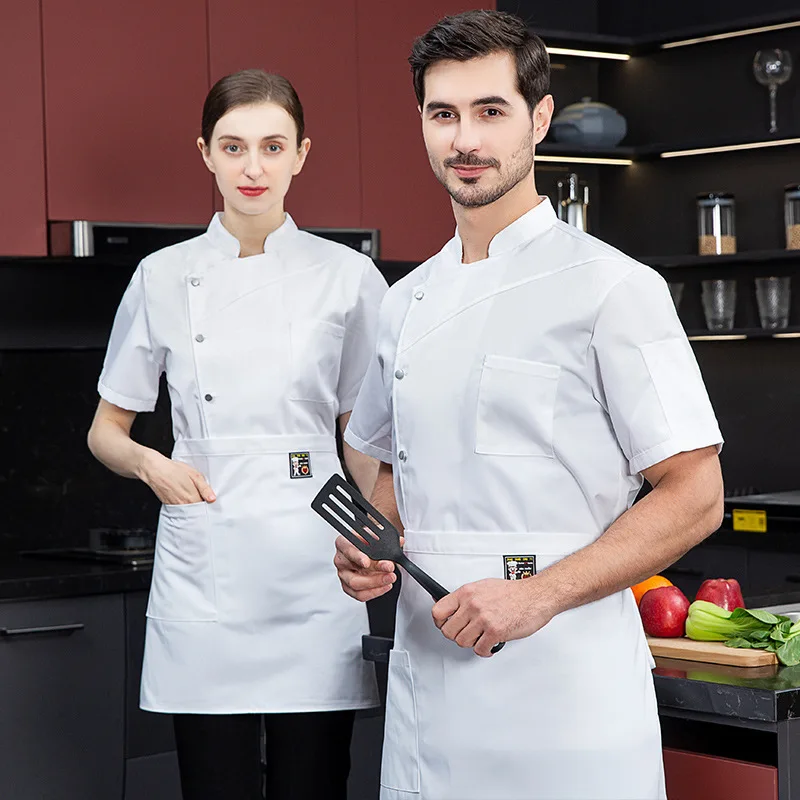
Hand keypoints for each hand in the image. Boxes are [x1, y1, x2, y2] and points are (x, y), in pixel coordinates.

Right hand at [138, 450, 215, 504]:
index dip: (208, 504)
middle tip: (204, 499)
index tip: (210, 500)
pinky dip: (184, 506)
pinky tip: (184, 498)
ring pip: (188, 511)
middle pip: (197, 511)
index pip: (205, 508)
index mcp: (191, 498)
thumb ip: (204, 488)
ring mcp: (175, 506)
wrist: (155, 470)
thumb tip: (212, 498)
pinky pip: (180, 509)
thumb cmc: (174, 470)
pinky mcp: (169, 505)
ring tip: (193, 497)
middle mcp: (183, 505)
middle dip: (201, 507)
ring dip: (193, 507)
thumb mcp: (194, 475)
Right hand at [333, 534, 398, 601]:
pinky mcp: (348, 587)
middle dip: (372, 572)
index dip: (357, 556)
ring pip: (355, 585)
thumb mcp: (374, 534)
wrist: (366, 549)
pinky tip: (385, 586)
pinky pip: (360, 595)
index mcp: (343, 543)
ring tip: (390, 578)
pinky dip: (374, 592)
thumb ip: (384, 538)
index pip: (347, 550)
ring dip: (376, 584)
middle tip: (389, 569)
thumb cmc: (366, 541)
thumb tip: (399, 542)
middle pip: (352, 570)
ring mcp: (344, 575)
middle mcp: (341, 560)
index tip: (367, 562)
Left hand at [432, 577, 555, 657]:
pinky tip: (489, 644)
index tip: (445, 625)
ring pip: (462, 642)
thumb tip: (451, 607)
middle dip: (456, 635)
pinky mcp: (495, 631)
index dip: (439, 622)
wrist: (535, 596)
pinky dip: (485, 650)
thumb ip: (466, 597)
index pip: (438, 611)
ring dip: (471, 643)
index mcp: (467, 592)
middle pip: (448, 630)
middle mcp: (473, 605)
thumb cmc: (513, 592)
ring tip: (480, 638)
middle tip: (466, 634)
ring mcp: (483, 618)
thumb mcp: (484, 586)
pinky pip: (480, 649)